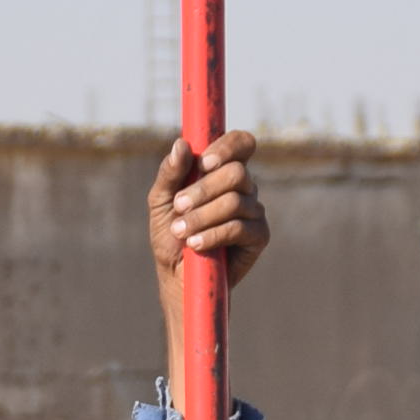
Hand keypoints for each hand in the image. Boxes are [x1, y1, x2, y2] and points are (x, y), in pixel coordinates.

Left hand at [149, 130, 269, 292]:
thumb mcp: (161, 200)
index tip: (203, 163)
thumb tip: (182, 144)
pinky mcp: (259, 236)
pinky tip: (195, 244)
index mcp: (223, 170)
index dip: (227, 148)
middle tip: (179, 206)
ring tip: (181, 231)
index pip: (241, 143)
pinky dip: (213, 234)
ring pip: (234, 202)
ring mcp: (254, 211)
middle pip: (236, 173)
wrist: (177, 276)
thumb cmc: (170, 235)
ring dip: (202, 216)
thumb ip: (170, 172)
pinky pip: (240, 227)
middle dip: (203, 190)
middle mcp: (244, 187)